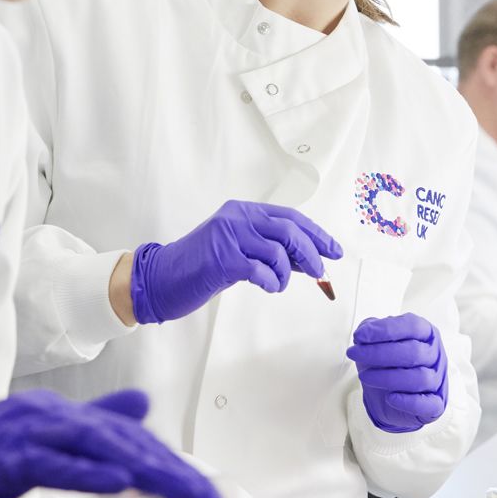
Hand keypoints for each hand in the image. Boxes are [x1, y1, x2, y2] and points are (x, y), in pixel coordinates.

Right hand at [0, 388, 222, 497]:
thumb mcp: (26, 444)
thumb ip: (83, 428)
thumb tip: (138, 409)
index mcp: (54, 417)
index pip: (128, 440)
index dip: (172, 466)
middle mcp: (44, 416)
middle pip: (124, 442)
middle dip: (175, 475)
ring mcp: (18, 434)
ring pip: (96, 447)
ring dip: (148, 472)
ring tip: (187, 496)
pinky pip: (47, 464)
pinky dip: (85, 472)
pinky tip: (118, 484)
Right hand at [130, 200, 341, 324]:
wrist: (162, 277)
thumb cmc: (201, 266)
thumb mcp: (239, 251)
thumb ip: (269, 249)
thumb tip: (308, 259)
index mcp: (242, 211)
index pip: (290, 217)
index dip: (316, 234)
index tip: (334, 250)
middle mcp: (237, 217)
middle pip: (289, 230)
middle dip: (312, 252)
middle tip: (320, 272)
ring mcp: (229, 236)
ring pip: (278, 251)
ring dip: (287, 274)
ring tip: (277, 284)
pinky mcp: (223, 259)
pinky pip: (261, 270)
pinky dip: (272, 282)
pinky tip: (268, 286)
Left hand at [346, 314, 448, 432]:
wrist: (391, 394)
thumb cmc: (388, 362)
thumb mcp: (377, 340)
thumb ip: (371, 330)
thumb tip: (364, 332)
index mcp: (426, 334)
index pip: (411, 326)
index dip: (385, 330)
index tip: (360, 336)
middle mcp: (435, 355)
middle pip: (414, 352)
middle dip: (379, 353)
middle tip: (355, 354)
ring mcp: (437, 380)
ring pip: (419, 378)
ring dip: (387, 377)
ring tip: (364, 376)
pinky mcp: (435, 404)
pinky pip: (428, 404)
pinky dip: (408, 401)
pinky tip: (390, 398)